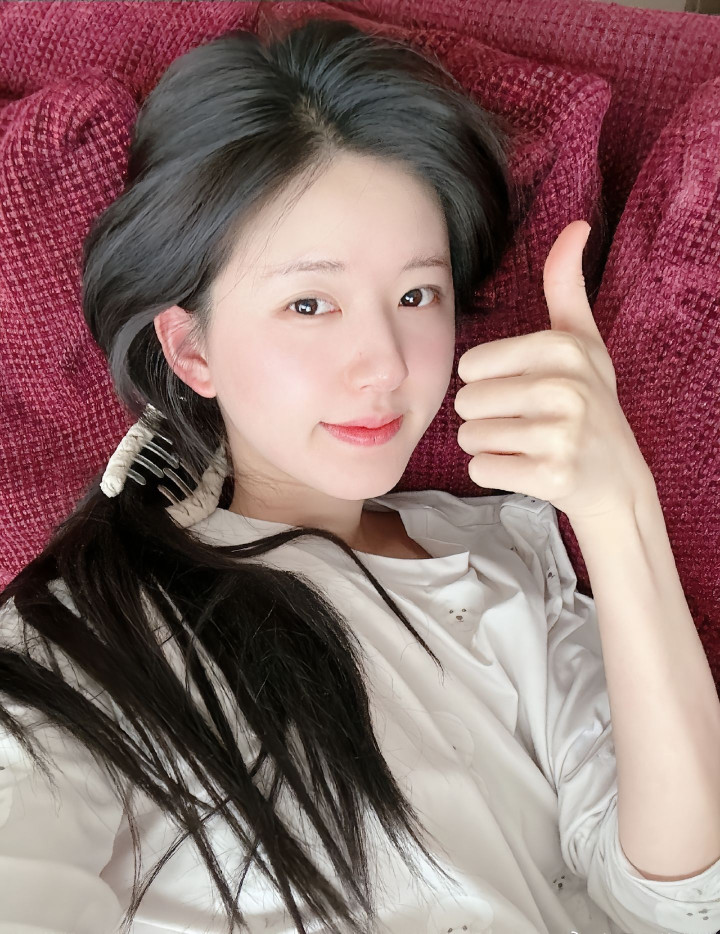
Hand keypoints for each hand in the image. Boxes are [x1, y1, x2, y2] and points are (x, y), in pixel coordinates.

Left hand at [454, 220, 655, 523]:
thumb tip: (575, 225)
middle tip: (527, 424)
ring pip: (469, 437)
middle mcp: (564, 387)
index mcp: (562, 348)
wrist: (616, 479)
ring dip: (489, 446)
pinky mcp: (551, 475)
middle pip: (466, 402)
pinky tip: (528, 469)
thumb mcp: (582, 342)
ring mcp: (560, 433)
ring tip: (528, 445)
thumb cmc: (589, 405)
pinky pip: (480, 470)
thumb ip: (566, 286)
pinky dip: (496, 473)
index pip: (469, 366)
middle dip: (486, 418)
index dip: (489, 383)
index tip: (526, 392)